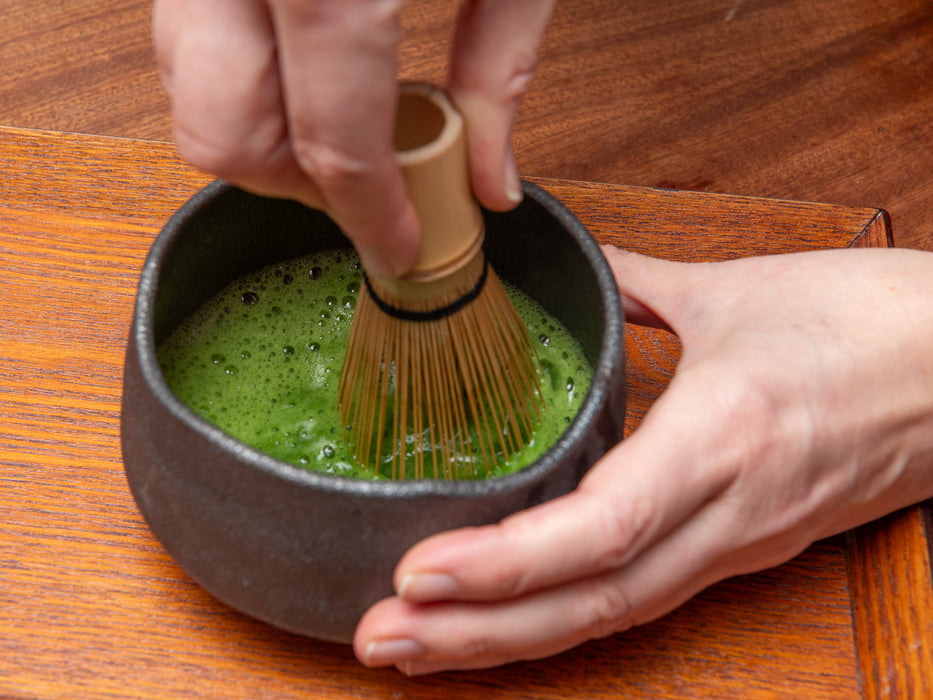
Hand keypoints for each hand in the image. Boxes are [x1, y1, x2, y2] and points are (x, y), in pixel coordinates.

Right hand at [153, 0, 555, 277]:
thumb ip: (501, 65)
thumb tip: (492, 182)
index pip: (334, 141)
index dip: (370, 214)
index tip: (399, 249)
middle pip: (227, 134)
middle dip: (296, 189)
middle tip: (358, 192)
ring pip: (188, 93)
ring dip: (259, 142)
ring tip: (331, 135)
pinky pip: (184, 44)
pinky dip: (236, 84)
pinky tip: (298, 78)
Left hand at [353, 246, 932, 673]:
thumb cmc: (871, 322)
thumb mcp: (737, 290)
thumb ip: (638, 283)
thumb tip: (576, 270)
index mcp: (724, 438)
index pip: (602, 529)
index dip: (505, 564)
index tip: (416, 574)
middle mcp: (728, 514)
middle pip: (593, 601)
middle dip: (480, 634)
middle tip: (379, 643)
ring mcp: (739, 543)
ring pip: (614, 614)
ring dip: (510, 639)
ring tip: (418, 647)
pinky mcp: (747, 549)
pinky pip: (643, 597)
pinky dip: (566, 614)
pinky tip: (508, 619)